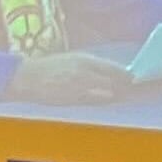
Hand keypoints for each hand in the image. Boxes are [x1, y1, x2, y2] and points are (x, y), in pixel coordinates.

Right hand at [8, 51, 125, 105]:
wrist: (27, 78)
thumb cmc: (49, 68)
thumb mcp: (72, 60)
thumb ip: (91, 66)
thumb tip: (109, 71)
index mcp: (85, 60)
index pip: (114, 69)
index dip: (126, 75)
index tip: (133, 78)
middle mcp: (85, 73)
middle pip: (114, 82)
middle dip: (124, 86)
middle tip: (131, 88)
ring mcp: (80, 87)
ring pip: (106, 94)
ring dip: (115, 95)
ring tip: (119, 94)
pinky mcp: (73, 99)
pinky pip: (94, 102)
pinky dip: (102, 100)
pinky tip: (105, 99)